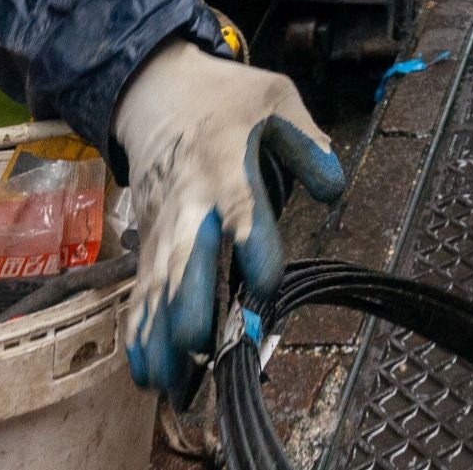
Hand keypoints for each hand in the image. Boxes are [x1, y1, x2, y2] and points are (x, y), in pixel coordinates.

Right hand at [112, 41, 344, 391]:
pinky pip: (141, 291)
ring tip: (168, 381)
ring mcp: (163, 224)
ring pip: (158, 283)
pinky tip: (145, 373)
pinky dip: (139, 332)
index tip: (265, 276)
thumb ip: (305, 141)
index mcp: (225, 160)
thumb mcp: (274, 98)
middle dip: (190, 298)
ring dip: (161, 332)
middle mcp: (189, 199)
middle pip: (186, 252)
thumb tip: (333, 186)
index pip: (239, 200)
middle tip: (198, 343)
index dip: (251, 237)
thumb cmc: (227, 101)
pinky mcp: (148, 243)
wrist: (157, 91)